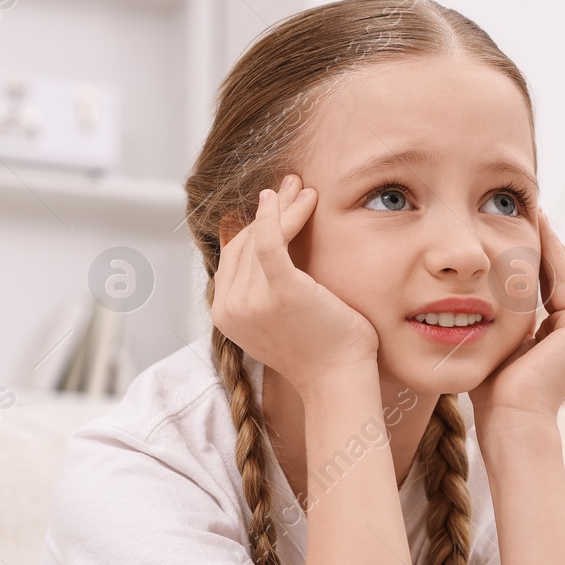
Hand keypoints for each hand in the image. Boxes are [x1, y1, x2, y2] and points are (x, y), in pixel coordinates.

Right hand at [211, 174, 378, 396]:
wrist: (338, 378)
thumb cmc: (319, 350)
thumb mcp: (276, 321)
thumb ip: (259, 291)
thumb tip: (258, 248)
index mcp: (225, 316)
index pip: (232, 256)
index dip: (252, 226)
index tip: (273, 205)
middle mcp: (231, 308)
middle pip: (244, 242)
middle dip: (267, 211)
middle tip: (289, 186)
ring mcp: (252, 300)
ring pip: (260, 237)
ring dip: (282, 207)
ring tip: (302, 188)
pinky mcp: (279, 290)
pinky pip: (271, 240)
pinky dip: (276, 214)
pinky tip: (282, 197)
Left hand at [469, 214, 564, 428]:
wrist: (511, 415)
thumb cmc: (494, 392)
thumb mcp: (497, 344)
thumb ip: (501, 321)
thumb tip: (480, 301)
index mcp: (554, 340)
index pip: (547, 290)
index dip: (536, 262)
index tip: (524, 236)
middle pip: (561, 278)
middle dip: (547, 246)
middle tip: (536, 214)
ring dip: (555, 245)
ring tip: (542, 216)